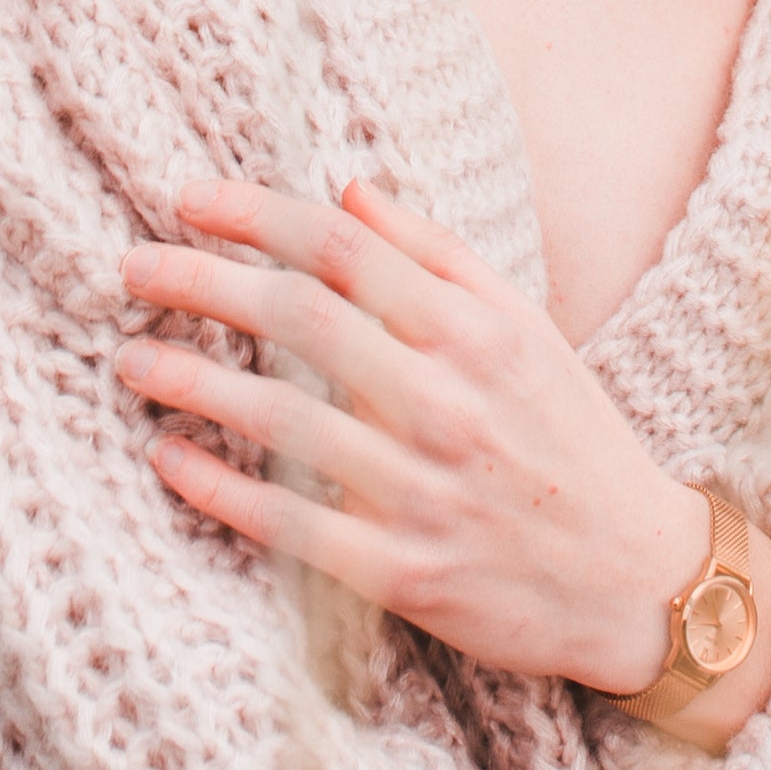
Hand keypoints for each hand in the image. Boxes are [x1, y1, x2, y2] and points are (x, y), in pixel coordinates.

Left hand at [117, 176, 704, 699]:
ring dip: (193, 382)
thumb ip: (438, 256)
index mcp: (476, 333)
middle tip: (132, 267)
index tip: (188, 198)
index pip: (345, 250)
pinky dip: (220, 488)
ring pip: (281, 419)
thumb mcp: (524, 330)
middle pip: (300, 319)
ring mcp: (421, 490)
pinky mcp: (402, 573)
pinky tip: (169, 457)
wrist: (638, 580)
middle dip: (203, 283)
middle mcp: (447, 401)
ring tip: (133, 358)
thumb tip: (347, 190)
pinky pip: (288, 525)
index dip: (258, 215)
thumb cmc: (570, 439)